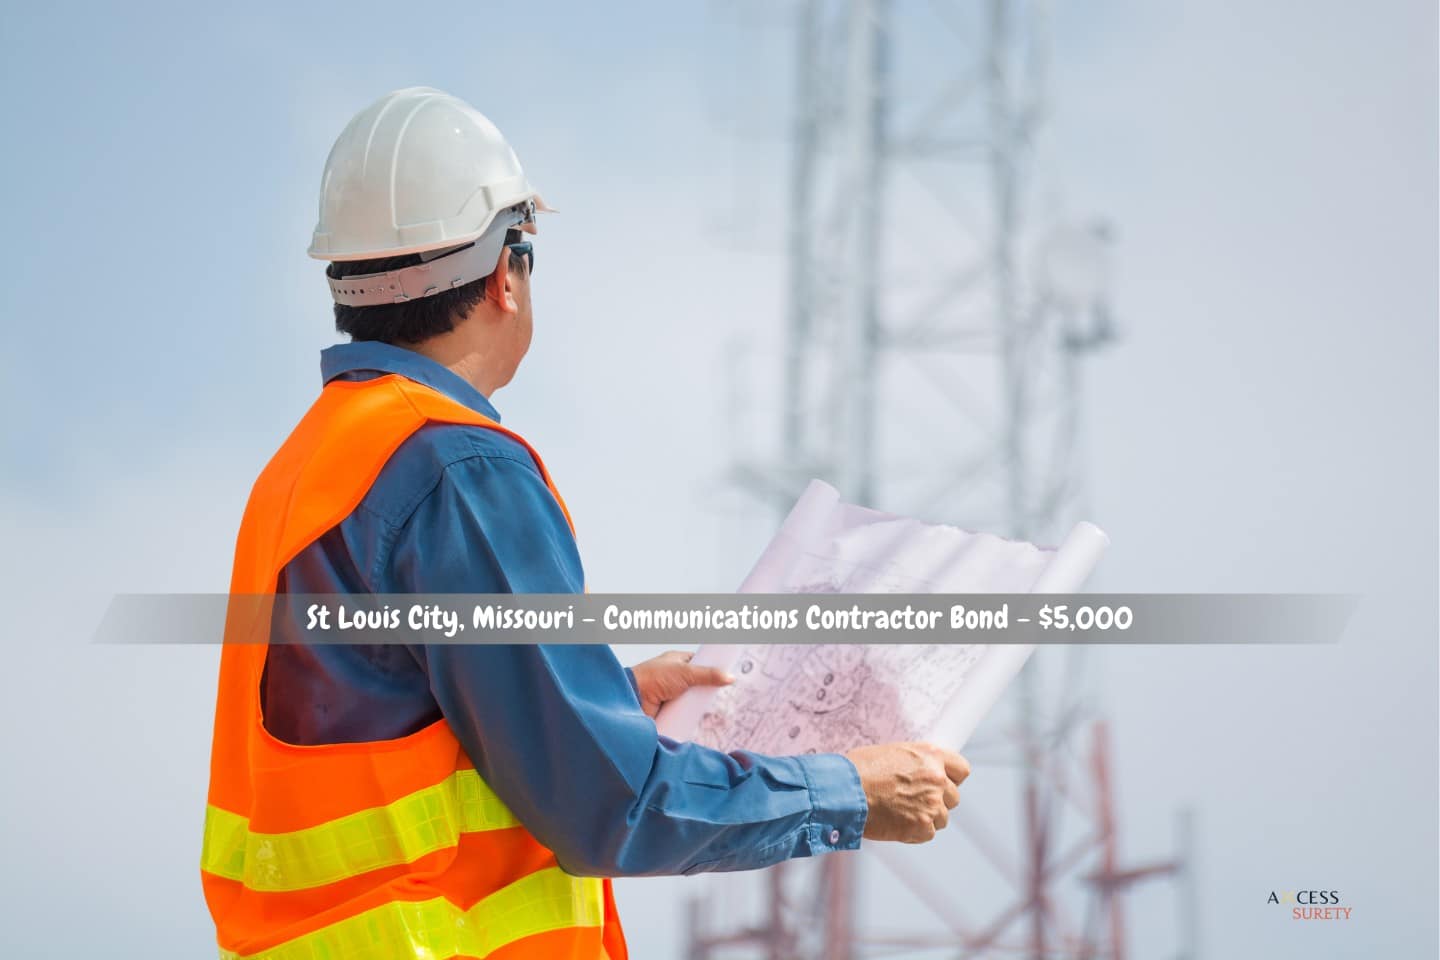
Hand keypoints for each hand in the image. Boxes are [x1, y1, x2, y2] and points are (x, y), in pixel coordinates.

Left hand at [630, 650, 734, 717]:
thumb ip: (709, 675)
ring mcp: (669, 694)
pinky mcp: (666, 709)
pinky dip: (688, 716)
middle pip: (696, 683)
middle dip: (705, 690)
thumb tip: (731, 677)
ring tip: (711, 711)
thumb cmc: (653, 678)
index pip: (698, 662)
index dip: (710, 668)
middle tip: (719, 696)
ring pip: (690, 699)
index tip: (724, 675)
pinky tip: (698, 720)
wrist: (632, 698)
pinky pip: (682, 713)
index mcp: (676, 661)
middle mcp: (672, 677)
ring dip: (696, 705)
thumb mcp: (685, 673)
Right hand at [843, 742, 968, 843]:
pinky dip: (914, 832)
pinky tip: (896, 823)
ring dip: (926, 817)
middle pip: (953, 797)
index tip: (943, 784)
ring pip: (941, 818)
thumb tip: (924, 773)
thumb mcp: (893, 754)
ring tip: (900, 812)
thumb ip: (916, 763)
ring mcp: (931, 803)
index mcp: (930, 755)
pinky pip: (927, 834)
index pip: (961, 769)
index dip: (952, 778)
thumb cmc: (860, 770)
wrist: (844, 792)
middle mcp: (937, 778)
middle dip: (937, 800)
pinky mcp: (922, 826)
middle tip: (914, 801)